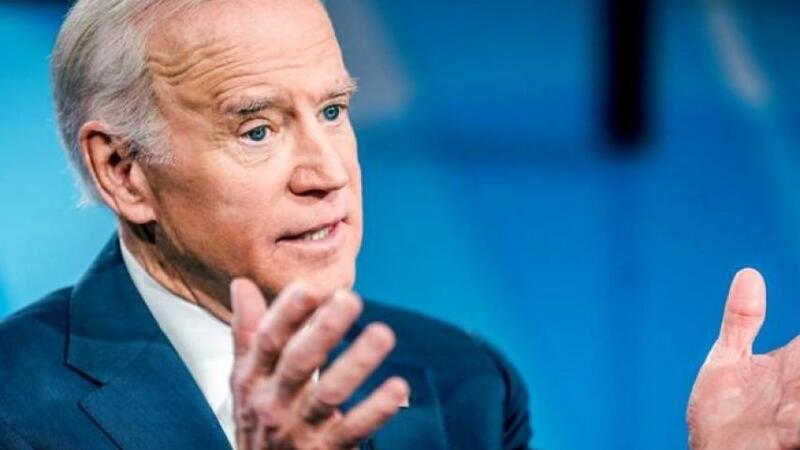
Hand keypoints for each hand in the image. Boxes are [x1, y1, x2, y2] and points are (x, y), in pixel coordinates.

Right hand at [229, 278, 408, 448]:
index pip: (267, 341)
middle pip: (297, 362)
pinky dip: (376, 409)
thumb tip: (241, 284)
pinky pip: (354, 429)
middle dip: (323, 331)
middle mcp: (272, 403)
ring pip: (328, 394)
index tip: (309, 287)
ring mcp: (299, 429)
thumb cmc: (259, 422)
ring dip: (356, 363)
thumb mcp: (246, 379)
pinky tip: (398, 388)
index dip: (286, 313)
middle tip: (350, 300)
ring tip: (382, 334)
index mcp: (253, 379)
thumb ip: (248, 332)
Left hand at [688, 268, 799, 449]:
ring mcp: (798, 412)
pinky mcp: (790, 437)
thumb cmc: (723, 412)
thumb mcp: (728, 359)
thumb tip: (749, 272)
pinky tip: (791, 414)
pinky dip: (798, 419)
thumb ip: (741, 320)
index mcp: (795, 364)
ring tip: (791, 402)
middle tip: (798, 368)